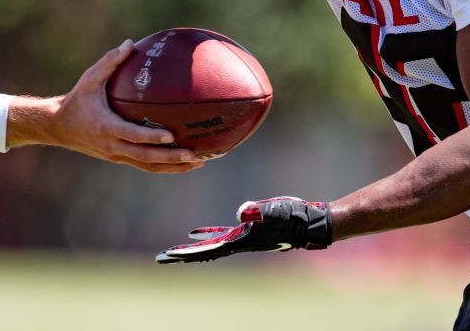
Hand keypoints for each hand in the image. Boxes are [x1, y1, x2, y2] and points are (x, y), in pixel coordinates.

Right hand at [13, 41, 204, 173]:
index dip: (152, 137)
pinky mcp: (118, 158)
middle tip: (194, 154)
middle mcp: (112, 146)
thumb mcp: (89, 79)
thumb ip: (109, 62)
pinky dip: (163, 166)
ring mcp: (116, 155)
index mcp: (106, 127)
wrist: (58, 126)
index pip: (133, 135)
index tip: (171, 136)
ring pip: (148, 165)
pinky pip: (144, 164)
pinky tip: (182, 161)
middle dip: (171, 158)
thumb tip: (130, 43)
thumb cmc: (77, 99)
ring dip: (172, 167)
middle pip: (145, 157)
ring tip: (197, 161)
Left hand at [156, 196, 331, 263]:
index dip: (189, 252)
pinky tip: (194, 232)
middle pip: (204, 251)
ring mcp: (242, 237)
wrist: (308, 223)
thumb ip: (258, 211)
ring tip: (172, 250)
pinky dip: (206, 234)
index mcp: (241, 241)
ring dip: (190, 247)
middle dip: (182, 255)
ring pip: (209, 245)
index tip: (170, 256)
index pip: (209, 249)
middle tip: (161, 258)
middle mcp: (238, 243)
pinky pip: (220, 234)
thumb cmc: (293, 217)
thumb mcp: (274, 210)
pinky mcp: (246, 229)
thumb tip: (242, 213)